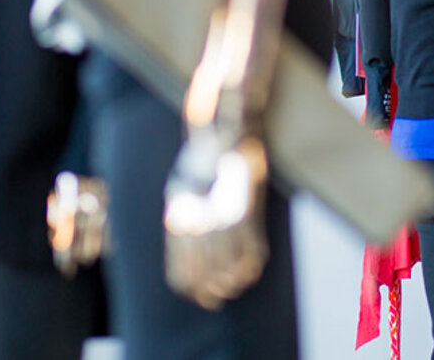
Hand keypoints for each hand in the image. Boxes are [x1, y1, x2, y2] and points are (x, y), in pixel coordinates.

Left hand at [163, 134, 269, 309]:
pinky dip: (253, 267)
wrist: (225, 136)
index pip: (183, 274)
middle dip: (213, 293)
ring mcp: (225, 221)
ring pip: (231, 271)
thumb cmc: (201, 162)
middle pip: (206, 279)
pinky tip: (251, 268)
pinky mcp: (248, 213)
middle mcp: (200, 226)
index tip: (203, 296)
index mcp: (180, 221)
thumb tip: (184, 246)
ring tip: (235, 284)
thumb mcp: (179, 190)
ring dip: (234, 282)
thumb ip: (181, 223)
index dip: (193, 291)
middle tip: (218, 297)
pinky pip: (254, 252)